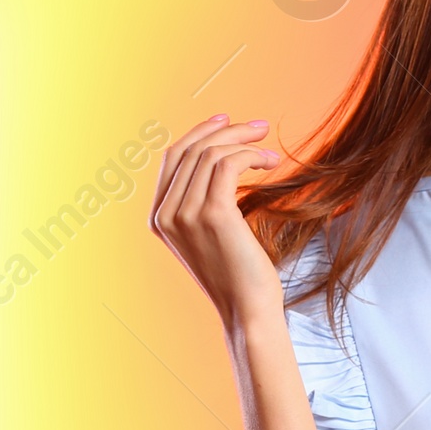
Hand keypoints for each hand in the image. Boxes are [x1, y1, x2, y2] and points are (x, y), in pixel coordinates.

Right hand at [149, 115, 285, 331]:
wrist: (248, 309)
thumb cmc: (239, 274)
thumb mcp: (210, 234)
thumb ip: (203, 201)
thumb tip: (221, 160)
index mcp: (159, 217)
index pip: (171, 157)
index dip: (199, 132)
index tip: (228, 121)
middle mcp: (165, 214)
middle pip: (191, 149)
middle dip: (228, 131)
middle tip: (261, 126)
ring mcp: (185, 214)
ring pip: (211, 154)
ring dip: (245, 143)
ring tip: (271, 153)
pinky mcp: (213, 214)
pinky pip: (228, 164)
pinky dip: (250, 155)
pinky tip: (270, 163)